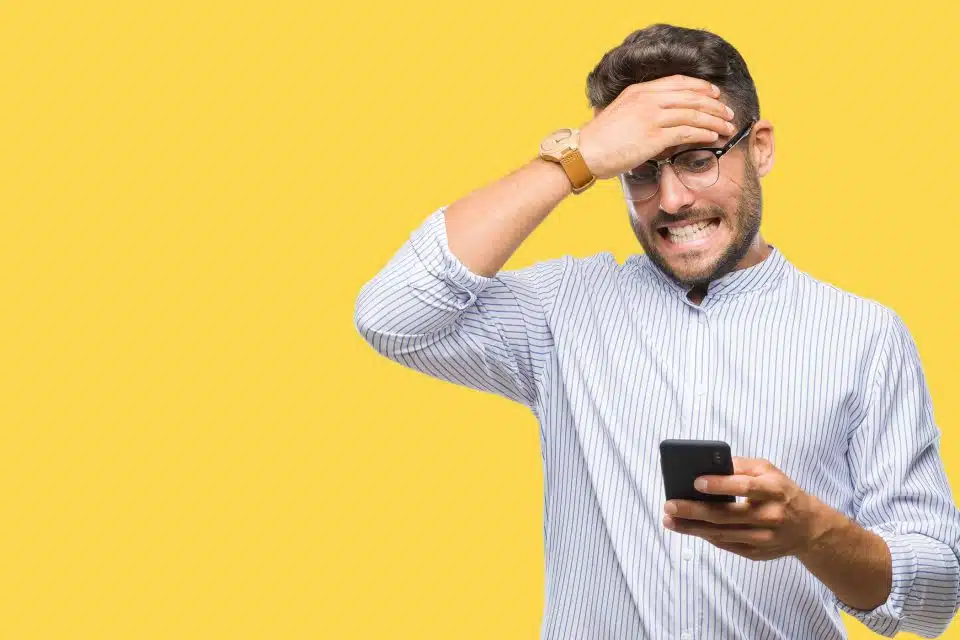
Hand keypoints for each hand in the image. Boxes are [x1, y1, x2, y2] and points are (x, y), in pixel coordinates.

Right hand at [577, 74, 737, 179]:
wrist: (584, 152)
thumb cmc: (600, 140)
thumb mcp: (621, 113)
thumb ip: (641, 110)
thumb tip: (661, 119)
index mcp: (639, 91)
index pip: (679, 82)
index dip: (701, 87)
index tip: (715, 94)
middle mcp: (647, 99)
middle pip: (691, 96)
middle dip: (714, 105)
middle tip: (728, 112)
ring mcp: (651, 117)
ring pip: (693, 114)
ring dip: (715, 120)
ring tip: (727, 127)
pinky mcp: (654, 137)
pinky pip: (687, 132)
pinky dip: (704, 133)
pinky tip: (714, 136)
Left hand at [661, 457, 831, 560]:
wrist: (809, 527)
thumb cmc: (781, 491)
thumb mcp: (768, 470)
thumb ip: (740, 466)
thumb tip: (707, 464)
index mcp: (774, 490)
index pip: (745, 487)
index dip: (720, 484)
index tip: (696, 482)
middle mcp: (771, 516)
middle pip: (727, 515)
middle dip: (694, 510)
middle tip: (670, 505)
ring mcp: (764, 538)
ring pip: (722, 534)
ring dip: (692, 528)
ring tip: (670, 519)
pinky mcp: (758, 553)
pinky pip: (726, 545)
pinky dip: (706, 536)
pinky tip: (689, 528)